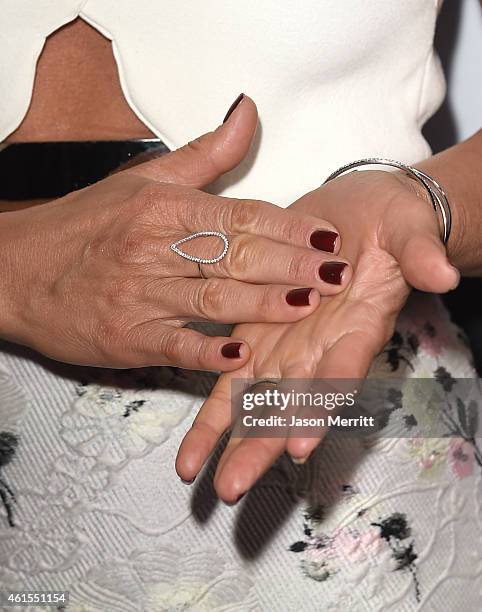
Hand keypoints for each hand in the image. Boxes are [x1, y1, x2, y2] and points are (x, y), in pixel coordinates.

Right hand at [0, 97, 351, 368]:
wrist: (17, 271)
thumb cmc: (84, 225)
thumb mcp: (141, 181)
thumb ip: (204, 155)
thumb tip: (248, 114)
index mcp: (162, 207)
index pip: (239, 215)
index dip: (288, 226)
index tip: (327, 236)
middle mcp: (153, 249)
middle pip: (234, 256)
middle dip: (290, 265)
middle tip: (336, 272)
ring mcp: (139, 296)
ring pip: (211, 299)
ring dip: (261, 304)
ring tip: (306, 304)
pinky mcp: (125, 337)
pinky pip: (173, 345)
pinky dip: (206, 352)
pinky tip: (240, 355)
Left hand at [176, 168, 458, 500]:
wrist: (361, 214)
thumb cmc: (391, 225)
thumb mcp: (410, 230)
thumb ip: (421, 253)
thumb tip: (444, 271)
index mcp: (357, 327)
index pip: (340, 373)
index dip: (320, 406)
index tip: (299, 443)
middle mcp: (320, 347)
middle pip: (290, 404)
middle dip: (260, 445)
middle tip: (232, 487)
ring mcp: (287, 343)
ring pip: (254, 398)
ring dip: (227, 437)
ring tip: (194, 473)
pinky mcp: (258, 330)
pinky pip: (232, 373)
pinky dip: (215, 406)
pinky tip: (193, 441)